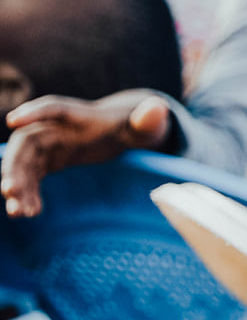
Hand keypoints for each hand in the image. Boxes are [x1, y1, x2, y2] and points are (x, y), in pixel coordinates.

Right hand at [4, 92, 176, 216]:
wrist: (123, 133)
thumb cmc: (134, 125)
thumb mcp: (145, 124)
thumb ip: (149, 119)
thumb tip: (158, 107)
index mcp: (78, 115)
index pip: (53, 108)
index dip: (33, 112)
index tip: (13, 121)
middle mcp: (56, 128)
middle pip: (27, 143)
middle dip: (14, 165)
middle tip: (9, 191)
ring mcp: (49, 145)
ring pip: (23, 164)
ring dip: (16, 186)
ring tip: (18, 213)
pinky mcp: (48, 162)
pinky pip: (31, 178)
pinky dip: (27, 194)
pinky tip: (29, 213)